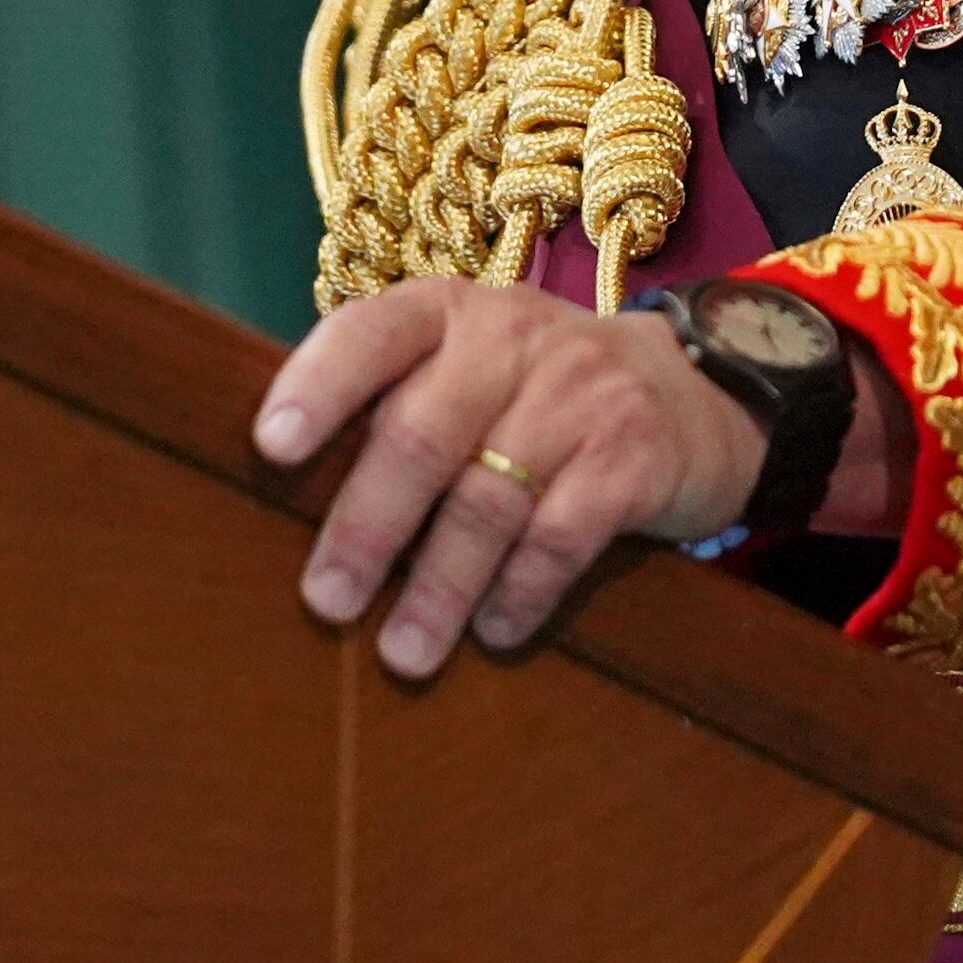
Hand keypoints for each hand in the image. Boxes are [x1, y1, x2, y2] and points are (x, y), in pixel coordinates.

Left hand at [250, 276, 768, 675]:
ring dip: (438, 587)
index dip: (318, 385)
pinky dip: (519, 594)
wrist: (690, 395)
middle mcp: (512, 338)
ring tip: (403, 650)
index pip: (371, 332)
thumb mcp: (469, 368)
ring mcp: (580, 394)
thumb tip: (286, 506)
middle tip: (327, 601)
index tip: (271, 447)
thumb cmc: (534, 396)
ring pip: (488, 501)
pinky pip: (559, 537)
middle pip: (422, 435)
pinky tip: (494, 630)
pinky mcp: (633, 456)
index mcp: (449, 312)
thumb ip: (396, 406)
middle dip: (367, 527)